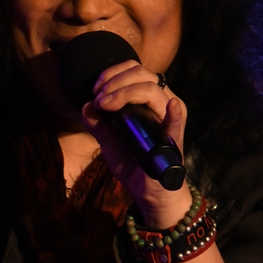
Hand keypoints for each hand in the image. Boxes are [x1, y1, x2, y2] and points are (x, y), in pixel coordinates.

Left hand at [81, 59, 191, 228]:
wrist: (147, 191)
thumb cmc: (133, 162)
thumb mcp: (109, 141)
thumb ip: (98, 124)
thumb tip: (86, 106)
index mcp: (149, 100)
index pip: (135, 70)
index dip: (112, 73)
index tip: (95, 90)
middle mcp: (162, 104)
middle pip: (143, 75)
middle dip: (115, 81)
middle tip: (99, 98)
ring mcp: (170, 120)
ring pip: (153, 91)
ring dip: (125, 92)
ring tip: (106, 105)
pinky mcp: (173, 139)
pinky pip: (176, 123)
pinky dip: (173, 113)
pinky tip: (172, 106)